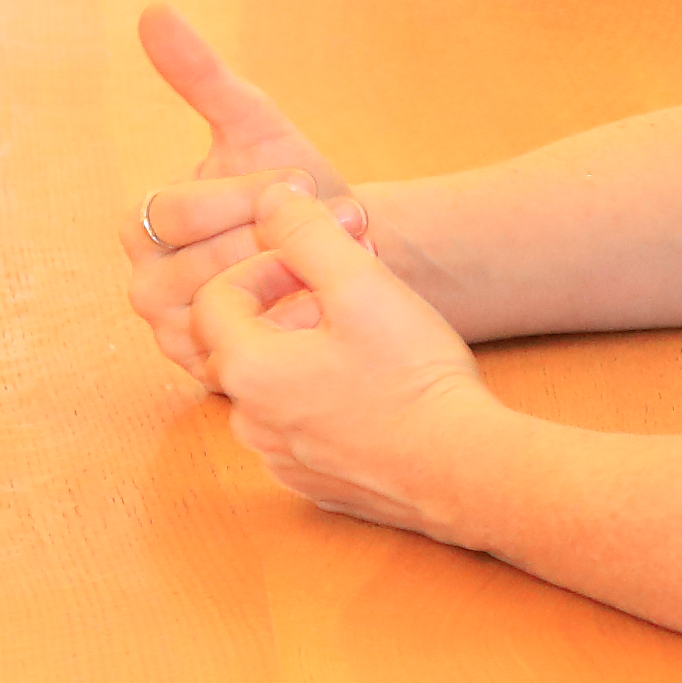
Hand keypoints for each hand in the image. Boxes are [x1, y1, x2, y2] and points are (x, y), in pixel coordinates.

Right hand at [122, 6, 366, 374]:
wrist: (345, 255)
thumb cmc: (294, 189)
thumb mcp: (255, 127)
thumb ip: (201, 74)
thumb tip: (153, 11)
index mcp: (145, 226)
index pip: (171, 212)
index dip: (237, 195)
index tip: (296, 178)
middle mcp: (147, 285)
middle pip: (191, 270)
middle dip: (270, 241)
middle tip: (339, 218)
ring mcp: (176, 336)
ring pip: (217, 317)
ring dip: (287, 285)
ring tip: (343, 258)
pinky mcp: (214, 374)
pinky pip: (245, 357)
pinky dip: (293, 330)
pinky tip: (335, 306)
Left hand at [188, 190, 494, 538]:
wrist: (465, 469)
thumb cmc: (412, 375)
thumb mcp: (360, 283)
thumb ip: (306, 232)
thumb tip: (271, 199)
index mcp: (247, 370)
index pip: (217, 296)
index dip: (263, 265)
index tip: (314, 263)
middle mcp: (250, 422)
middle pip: (245, 341)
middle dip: (289, 303)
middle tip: (347, 289)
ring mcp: (282, 460)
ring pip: (274, 385)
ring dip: (307, 348)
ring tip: (365, 332)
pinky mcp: (315, 483)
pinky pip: (301, 425)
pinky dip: (324, 394)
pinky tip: (375, 383)